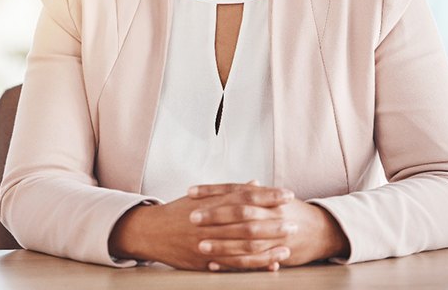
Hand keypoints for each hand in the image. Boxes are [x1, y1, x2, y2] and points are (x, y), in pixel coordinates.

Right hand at [108, 184, 294, 270]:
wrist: (153, 231)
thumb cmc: (180, 210)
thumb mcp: (203, 196)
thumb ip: (231, 191)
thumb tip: (255, 183)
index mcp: (213, 201)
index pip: (246, 195)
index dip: (268, 195)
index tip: (287, 194)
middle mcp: (212, 221)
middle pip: (247, 221)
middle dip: (273, 222)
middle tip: (294, 222)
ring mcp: (208, 242)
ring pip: (243, 246)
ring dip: (268, 248)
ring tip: (287, 246)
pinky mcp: (205, 261)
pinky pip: (233, 265)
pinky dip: (253, 266)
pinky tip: (269, 265)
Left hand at [188, 182, 349, 270]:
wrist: (323, 229)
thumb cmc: (292, 212)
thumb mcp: (273, 197)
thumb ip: (253, 192)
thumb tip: (236, 182)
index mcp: (266, 195)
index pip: (236, 189)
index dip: (213, 190)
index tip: (191, 192)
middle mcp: (271, 211)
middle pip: (240, 211)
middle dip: (215, 214)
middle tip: (193, 216)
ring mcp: (275, 233)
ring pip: (245, 237)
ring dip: (222, 241)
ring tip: (200, 243)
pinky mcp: (278, 252)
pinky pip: (253, 259)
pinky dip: (233, 262)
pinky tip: (215, 263)